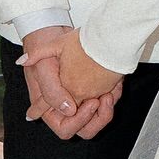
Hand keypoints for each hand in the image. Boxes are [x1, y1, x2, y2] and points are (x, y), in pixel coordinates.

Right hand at [19, 25, 121, 141]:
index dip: (78, 121)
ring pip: (98, 117)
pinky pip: (106, 102)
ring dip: (108, 108)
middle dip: (98, 118)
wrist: (54, 30)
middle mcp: (66, 106)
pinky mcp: (92, 89)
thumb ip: (51, 91)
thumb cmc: (44, 50)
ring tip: (111, 91)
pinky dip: (113, 94)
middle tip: (104, 99)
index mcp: (50, 107)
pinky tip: (116, 82)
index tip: (90, 103)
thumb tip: (67, 109)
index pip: (65, 128)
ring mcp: (80, 98)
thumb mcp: (43, 68)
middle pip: (85, 128)